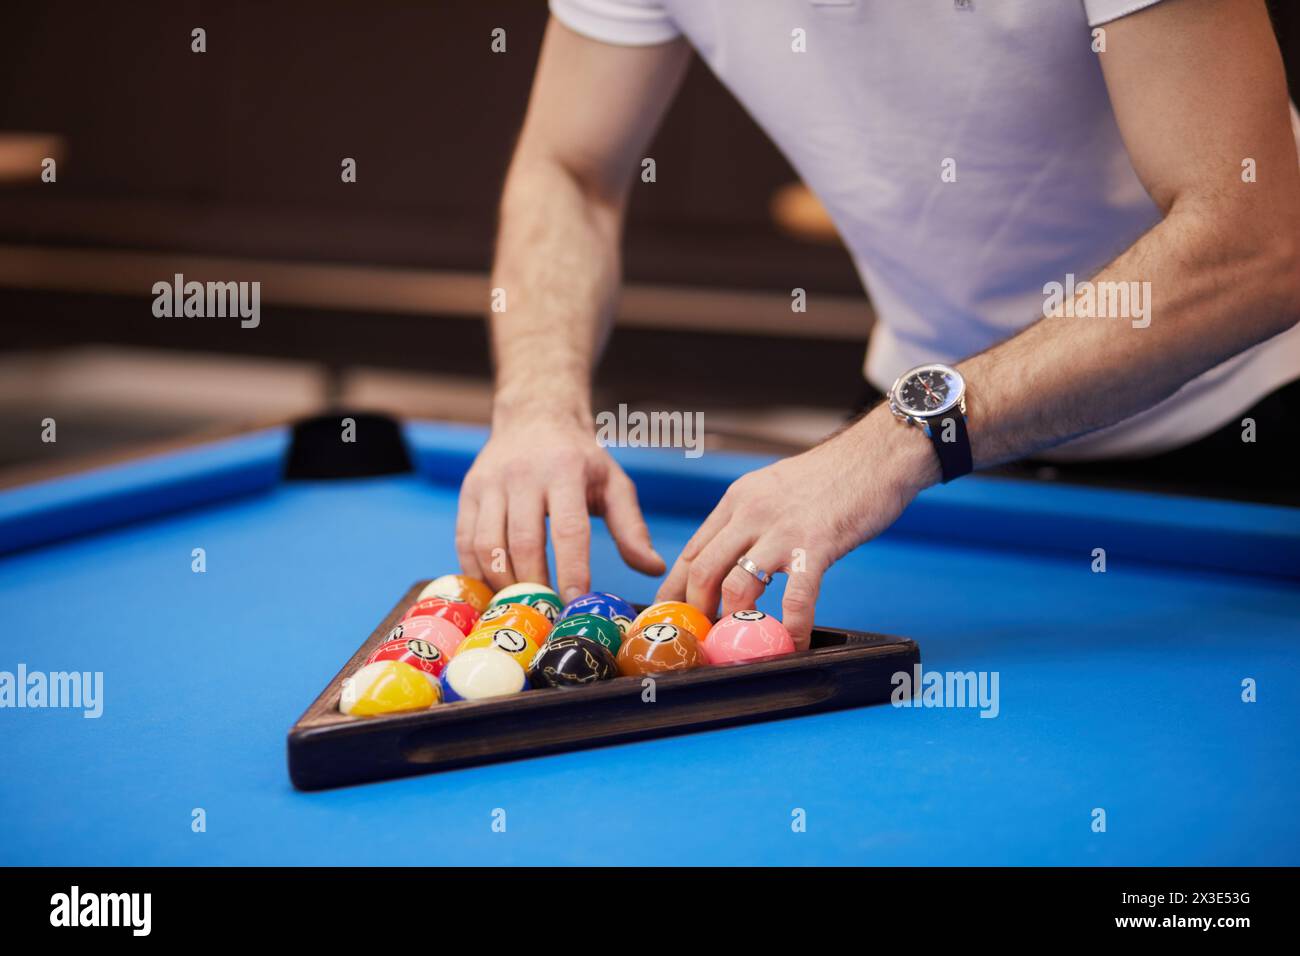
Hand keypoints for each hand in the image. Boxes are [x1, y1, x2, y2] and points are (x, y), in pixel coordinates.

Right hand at [456, 413, 665, 602]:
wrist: (535, 417)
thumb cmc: (579, 458)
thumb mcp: (613, 484)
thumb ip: (632, 528)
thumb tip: (653, 569)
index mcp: (565, 471)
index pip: (568, 529)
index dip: (572, 570)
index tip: (576, 603)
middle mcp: (523, 475)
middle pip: (523, 542)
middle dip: (535, 586)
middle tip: (548, 614)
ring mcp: (490, 483)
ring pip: (488, 545)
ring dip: (503, 584)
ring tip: (522, 605)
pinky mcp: (469, 492)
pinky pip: (465, 541)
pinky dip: (477, 572)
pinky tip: (495, 589)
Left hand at [655, 408, 935, 648]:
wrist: (877, 454)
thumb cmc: (832, 476)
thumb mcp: (773, 490)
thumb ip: (750, 521)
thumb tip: (733, 558)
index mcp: (737, 501)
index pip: (692, 550)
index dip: (676, 589)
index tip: (671, 616)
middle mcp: (750, 513)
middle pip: (702, 570)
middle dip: (696, 612)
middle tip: (701, 638)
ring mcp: (782, 530)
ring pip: (736, 584)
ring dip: (733, 621)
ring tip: (738, 644)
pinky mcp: (816, 545)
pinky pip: (795, 598)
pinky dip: (792, 628)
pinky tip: (794, 645)